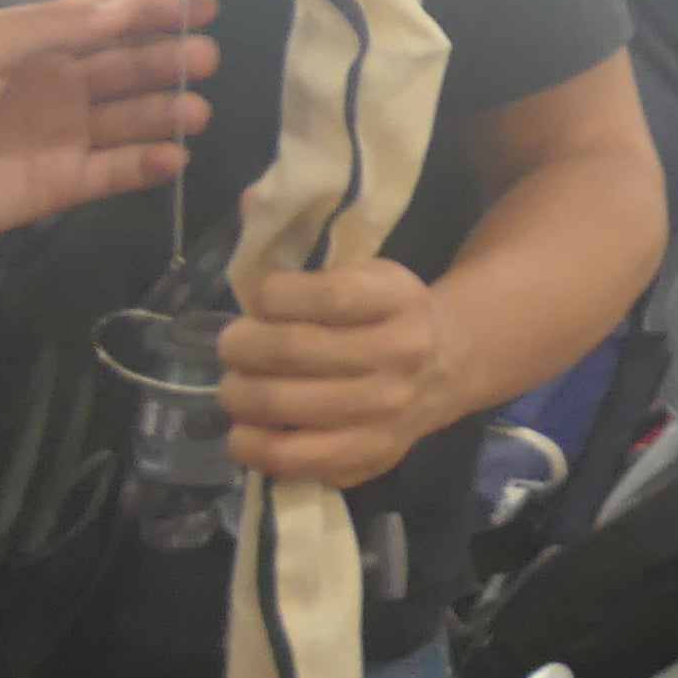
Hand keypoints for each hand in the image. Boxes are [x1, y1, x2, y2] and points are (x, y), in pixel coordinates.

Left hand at [0, 0, 212, 258]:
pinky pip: (112, 173)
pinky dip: (146, 165)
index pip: (103, 18)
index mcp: (29, 43)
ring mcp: (56, 137)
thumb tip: (129, 7)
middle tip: (205, 60)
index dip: (152, 9)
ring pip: (129, 119)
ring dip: (166, 112)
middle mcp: (51, 85)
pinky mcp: (54, 186)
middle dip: (169, 59)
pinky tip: (172, 157)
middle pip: (126, 67)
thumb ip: (56, 29)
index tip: (201, 5)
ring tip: (196, 112)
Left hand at [220, 259, 467, 487]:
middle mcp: (402, 354)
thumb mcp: (364, 272)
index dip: (274, 296)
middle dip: (240, 346)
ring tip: (234, 386)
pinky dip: (251, 444)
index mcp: (400, 299)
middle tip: (231, 346)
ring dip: (238, 394)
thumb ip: (308, 255)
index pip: (328, 296)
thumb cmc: (384, 315)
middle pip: (294, 350)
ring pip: (284, 404)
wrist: (446, 367)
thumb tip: (245, 219)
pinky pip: (292, 457)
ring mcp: (388, 409)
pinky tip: (244, 430)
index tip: (259, 298)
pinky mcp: (371, 452)